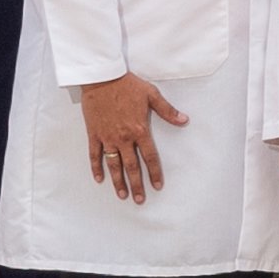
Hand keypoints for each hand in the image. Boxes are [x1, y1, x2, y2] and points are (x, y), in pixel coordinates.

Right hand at [80, 73, 186, 200]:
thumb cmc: (127, 85)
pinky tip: (99, 179)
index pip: (150, 157)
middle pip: (132, 166)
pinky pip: (94, 155)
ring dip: (118, 181)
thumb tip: (184, 120)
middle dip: (136, 185)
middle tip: (139, 199)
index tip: (157, 186)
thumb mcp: (151, 95)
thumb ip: (167, 111)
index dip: (155, 172)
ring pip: (113, 165)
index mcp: (139, 130)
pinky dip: (96, 168)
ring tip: (122, 195)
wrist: (102, 78)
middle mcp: (123, 138)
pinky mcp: (94, 134)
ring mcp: (107, 137)